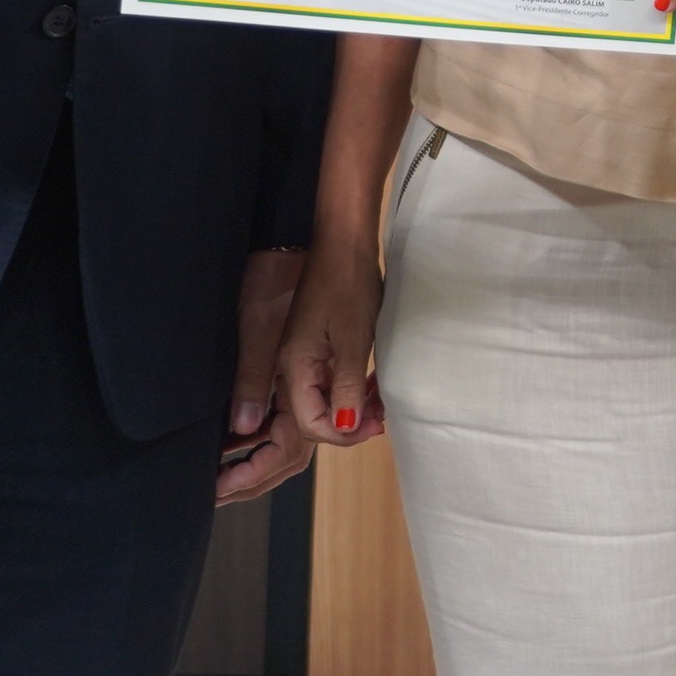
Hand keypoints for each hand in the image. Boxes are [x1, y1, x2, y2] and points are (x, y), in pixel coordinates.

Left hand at [216, 246, 315, 503]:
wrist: (340, 243)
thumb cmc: (309, 277)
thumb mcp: (271, 328)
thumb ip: (257, 380)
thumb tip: (243, 430)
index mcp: (317, 381)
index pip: (294, 447)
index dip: (254, 472)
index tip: (218, 488)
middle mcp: (328, 386)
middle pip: (297, 452)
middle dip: (256, 478)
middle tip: (215, 493)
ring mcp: (329, 378)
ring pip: (299, 438)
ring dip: (262, 460)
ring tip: (224, 474)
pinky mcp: (326, 367)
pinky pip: (300, 416)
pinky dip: (272, 436)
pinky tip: (247, 436)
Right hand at [279, 231, 386, 447]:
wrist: (344, 242)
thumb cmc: (349, 285)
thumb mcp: (354, 339)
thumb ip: (347, 386)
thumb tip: (345, 428)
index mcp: (295, 366)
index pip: (311, 423)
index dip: (343, 433)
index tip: (375, 425)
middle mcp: (292, 366)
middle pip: (315, 415)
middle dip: (349, 423)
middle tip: (382, 414)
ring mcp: (303, 355)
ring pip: (324, 399)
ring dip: (352, 406)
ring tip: (380, 401)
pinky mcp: (315, 344)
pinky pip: (329, 380)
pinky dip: (350, 387)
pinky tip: (371, 382)